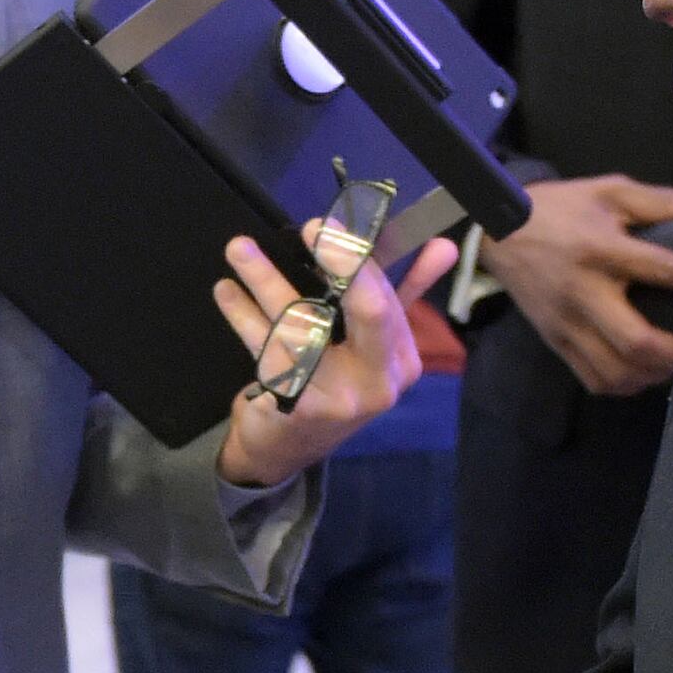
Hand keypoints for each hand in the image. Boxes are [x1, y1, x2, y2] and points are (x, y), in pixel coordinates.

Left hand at [210, 233, 458, 489]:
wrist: (287, 448)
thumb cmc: (334, 383)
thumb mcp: (372, 344)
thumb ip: (404, 292)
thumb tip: (445, 246)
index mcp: (401, 360)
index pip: (387, 302)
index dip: (363, 260)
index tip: (335, 224)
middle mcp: (378, 382)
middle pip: (366, 313)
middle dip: (341, 264)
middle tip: (312, 226)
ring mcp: (337, 398)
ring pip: (301, 326)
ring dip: (266, 282)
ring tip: (240, 249)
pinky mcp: (295, 407)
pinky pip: (267, 351)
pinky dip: (243, 316)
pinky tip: (227, 292)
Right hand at [489, 174, 672, 393]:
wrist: (497, 231)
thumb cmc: (561, 208)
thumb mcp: (609, 192)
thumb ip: (663, 200)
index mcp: (600, 248)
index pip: (658, 269)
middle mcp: (582, 292)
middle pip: (633, 339)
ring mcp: (565, 323)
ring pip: (614, 370)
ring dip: (651, 375)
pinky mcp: (555, 342)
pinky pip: (592, 379)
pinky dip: (624, 384)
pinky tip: (642, 373)